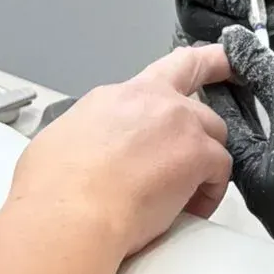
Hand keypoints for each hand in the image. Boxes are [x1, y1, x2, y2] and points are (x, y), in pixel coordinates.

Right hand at [11, 46, 232, 259]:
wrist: (71, 214)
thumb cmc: (53, 188)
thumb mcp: (60, 141)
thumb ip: (90, 135)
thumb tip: (91, 153)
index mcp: (118, 96)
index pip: (165, 70)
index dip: (198, 62)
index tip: (218, 59)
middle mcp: (154, 100)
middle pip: (199, 105)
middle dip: (204, 126)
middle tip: (203, 151)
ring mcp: (181, 124)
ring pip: (213, 136)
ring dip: (203, 163)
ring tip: (182, 198)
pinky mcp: (198, 154)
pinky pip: (220, 170)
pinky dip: (210, 191)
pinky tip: (190, 211)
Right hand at [158, 0, 273, 64]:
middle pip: (186, 5)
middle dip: (223, 10)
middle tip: (255, 7)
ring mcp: (210, 14)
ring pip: (200, 33)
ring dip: (239, 28)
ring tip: (273, 17)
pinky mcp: (225, 41)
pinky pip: (217, 53)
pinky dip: (244, 45)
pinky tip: (268, 33)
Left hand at [209, 25, 273, 245]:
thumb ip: (259, 70)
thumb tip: (231, 42)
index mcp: (264, 190)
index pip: (229, 136)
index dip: (223, 97)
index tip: (217, 70)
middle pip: (247, 152)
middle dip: (244, 112)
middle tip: (237, 75)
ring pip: (269, 163)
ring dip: (265, 128)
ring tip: (262, 90)